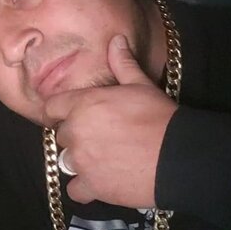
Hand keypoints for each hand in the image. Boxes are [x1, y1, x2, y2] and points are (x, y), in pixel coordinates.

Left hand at [43, 35, 177, 207]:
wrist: (178, 155)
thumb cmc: (158, 116)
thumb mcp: (141, 85)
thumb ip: (122, 63)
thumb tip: (116, 39)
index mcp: (83, 104)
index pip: (51, 107)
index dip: (60, 112)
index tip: (70, 116)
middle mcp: (76, 132)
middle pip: (62, 135)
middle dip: (75, 136)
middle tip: (97, 138)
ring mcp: (81, 161)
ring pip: (67, 161)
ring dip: (80, 161)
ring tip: (101, 160)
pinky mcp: (91, 186)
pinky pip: (74, 190)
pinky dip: (84, 188)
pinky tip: (99, 182)